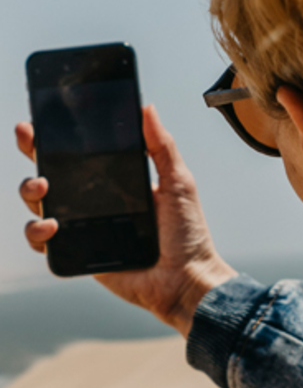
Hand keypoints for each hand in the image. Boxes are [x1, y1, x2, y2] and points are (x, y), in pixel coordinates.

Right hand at [16, 105, 237, 337]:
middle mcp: (96, 203)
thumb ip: (161, 147)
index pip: (81, 155)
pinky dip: (37, 231)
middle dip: (34, 154)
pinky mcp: (78, 254)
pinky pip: (44, 242)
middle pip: (52, 174)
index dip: (58, 138)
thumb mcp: (178, 183)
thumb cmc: (188, 233)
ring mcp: (84, 228)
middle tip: (29, 140)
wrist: (186, 279)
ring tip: (43, 187)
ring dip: (30, 191)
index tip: (42, 120)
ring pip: (40, 205)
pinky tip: (51, 225)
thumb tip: (147, 108)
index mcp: (117, 183)